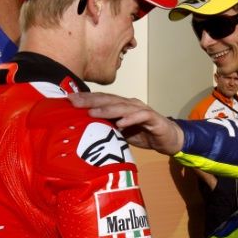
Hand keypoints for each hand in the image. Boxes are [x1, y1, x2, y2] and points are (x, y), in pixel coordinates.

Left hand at [69, 92, 183, 154]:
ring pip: (122, 106)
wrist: (169, 139)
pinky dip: (130, 119)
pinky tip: (120, 123)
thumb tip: (86, 131)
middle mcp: (130, 104)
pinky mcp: (153, 118)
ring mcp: (142, 110)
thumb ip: (107, 128)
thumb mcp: (121, 132)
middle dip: (90, 100)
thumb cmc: (144, 134)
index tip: (68, 99)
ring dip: (107, 110)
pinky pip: (141, 116)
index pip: (101, 100)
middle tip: (74, 102)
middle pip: (109, 100)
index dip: (85, 98)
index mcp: (121, 105)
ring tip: (92, 113)